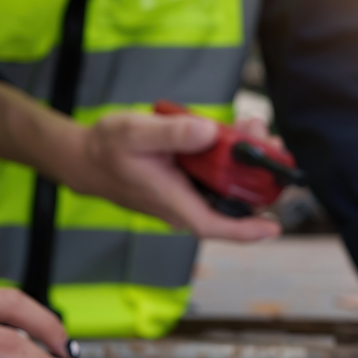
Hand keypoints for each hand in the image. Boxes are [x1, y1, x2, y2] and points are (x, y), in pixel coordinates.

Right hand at [64, 110, 281, 240]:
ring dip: (245, 160)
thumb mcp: (136, 133)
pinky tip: (232, 132)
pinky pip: (215, 177)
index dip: (246, 230)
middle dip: (257, 174)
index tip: (273, 227)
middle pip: (231, 202)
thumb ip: (172, 133)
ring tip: (252, 126)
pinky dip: (229, 156)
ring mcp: (185, 197)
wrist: (85, 158)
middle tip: (266, 138)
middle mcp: (183, 205)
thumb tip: (207, 132)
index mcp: (173, 201)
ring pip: (226, 187)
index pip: (214, 225)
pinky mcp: (185, 186)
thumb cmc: (106, 149)